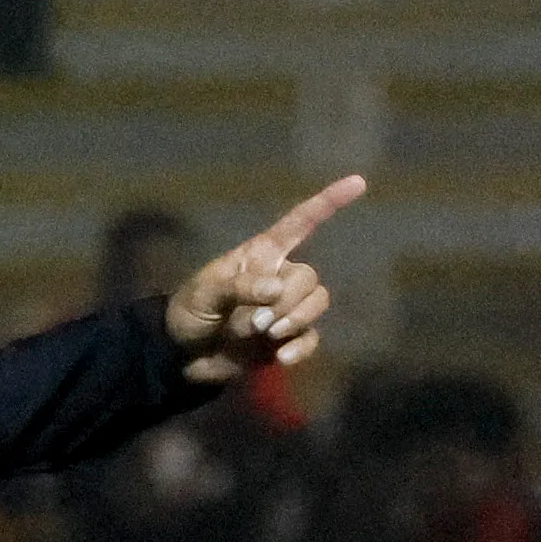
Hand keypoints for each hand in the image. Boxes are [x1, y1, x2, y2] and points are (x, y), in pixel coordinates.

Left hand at [165, 174, 365, 379]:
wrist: (182, 357)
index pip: (299, 223)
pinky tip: (282, 358)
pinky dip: (301, 347)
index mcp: (261, 255)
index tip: (358, 182)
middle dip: (288, 301)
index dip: (327, 202)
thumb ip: (240, 287)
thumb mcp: (205, 293)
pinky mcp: (286, 338)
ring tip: (265, 334)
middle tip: (256, 322)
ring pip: (317, 303)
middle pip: (309, 277)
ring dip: (296, 319)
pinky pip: (311, 337)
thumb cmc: (190, 313)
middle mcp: (279, 277)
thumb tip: (276, 289)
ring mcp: (285, 309)